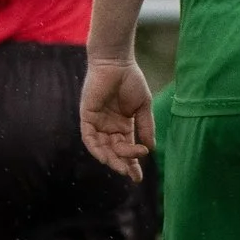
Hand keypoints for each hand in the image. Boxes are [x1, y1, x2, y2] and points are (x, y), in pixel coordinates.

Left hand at [79, 59, 154, 180]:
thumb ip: (146, 127)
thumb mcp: (143, 107)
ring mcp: (98, 123)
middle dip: (123, 164)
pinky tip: (106, 156)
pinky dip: (96, 149)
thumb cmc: (131, 80)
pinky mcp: (87, 117)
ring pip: (102, 148)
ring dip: (112, 159)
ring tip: (123, 167)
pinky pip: (89, 138)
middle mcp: (110, 127)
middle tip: (132, 174)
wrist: (117, 62)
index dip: (133, 163)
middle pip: (115, 152)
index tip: (139, 178)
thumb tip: (151, 149)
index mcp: (124, 126)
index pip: (128, 149)